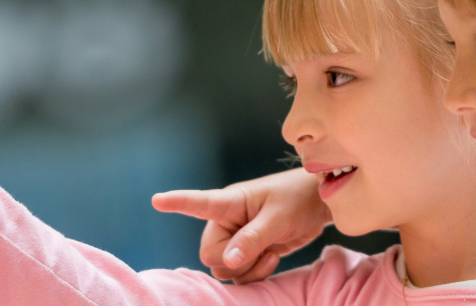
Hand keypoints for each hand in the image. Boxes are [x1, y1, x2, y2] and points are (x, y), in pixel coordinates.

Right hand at [151, 168, 329, 283]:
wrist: (318, 205)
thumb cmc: (298, 199)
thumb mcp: (278, 218)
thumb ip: (253, 238)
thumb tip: (228, 260)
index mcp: (230, 203)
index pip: (199, 203)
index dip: (177, 203)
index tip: (157, 200)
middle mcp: (226, 222)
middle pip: (210, 255)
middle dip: (234, 261)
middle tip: (262, 249)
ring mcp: (235, 239)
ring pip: (222, 268)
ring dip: (247, 270)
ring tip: (270, 253)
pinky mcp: (246, 252)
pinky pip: (237, 275)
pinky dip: (253, 275)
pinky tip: (271, 258)